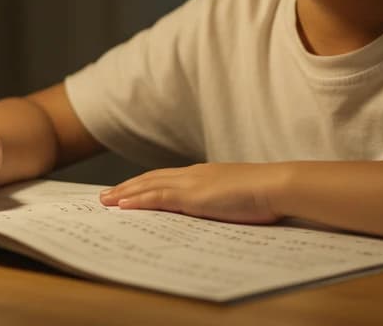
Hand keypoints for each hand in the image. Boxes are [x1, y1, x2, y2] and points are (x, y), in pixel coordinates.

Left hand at [99, 163, 283, 223]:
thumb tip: (218, 208)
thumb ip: (223, 199)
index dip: (145, 183)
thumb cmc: (266, 194)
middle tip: (105, 195)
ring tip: (105, 201)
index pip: (167, 178)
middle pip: (152, 179)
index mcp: (205, 174)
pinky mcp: (192, 196)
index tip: (129, 189)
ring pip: (149, 186)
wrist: (277, 186)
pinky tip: (123, 206)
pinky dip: (137, 201)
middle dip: (127, 187)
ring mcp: (192, 183)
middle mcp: (194, 174)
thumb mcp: (238, 195)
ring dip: (125, 193)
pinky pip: (157, 198)